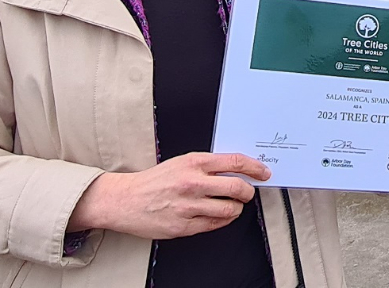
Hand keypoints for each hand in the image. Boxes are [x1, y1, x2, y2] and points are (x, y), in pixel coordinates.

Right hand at [70, 153, 269, 239]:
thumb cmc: (154, 181)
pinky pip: (215, 225)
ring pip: (229, 210)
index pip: (234, 162)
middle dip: (248, 192)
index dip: (254, 167)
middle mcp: (192, 183)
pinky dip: (222, 221)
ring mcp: (189, 206)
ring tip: (231, 206)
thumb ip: (207, 166)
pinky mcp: (184, 226)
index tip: (263, 172)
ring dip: (236, 209)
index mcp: (193, 162)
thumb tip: (236, 170)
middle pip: (236, 188)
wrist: (126, 200)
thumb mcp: (181, 163)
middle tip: (248, 193)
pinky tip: (217, 216)